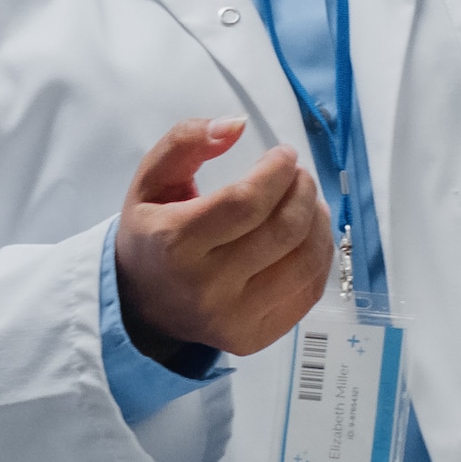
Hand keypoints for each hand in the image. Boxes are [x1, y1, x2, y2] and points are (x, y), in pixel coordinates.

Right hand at [110, 118, 331, 363]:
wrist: (142, 305)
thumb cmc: (151, 234)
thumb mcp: (150, 180)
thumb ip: (185, 142)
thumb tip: (236, 124)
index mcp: (175, 243)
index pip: (246, 203)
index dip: (277, 173)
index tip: (285, 155)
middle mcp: (206, 287)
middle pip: (283, 231)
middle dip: (304, 192)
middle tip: (300, 175)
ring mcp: (234, 319)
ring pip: (305, 263)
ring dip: (318, 222)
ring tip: (308, 202)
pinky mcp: (256, 337)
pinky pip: (309, 292)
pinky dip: (319, 256)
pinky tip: (307, 236)